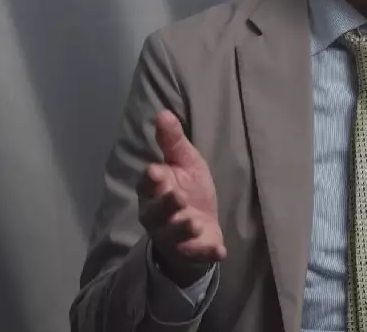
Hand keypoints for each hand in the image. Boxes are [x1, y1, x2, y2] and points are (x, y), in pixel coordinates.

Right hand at [136, 110, 226, 285]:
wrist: (199, 227)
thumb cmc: (187, 189)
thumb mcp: (184, 163)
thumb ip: (173, 142)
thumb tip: (162, 112)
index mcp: (154, 191)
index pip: (147, 184)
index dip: (151, 179)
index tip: (156, 170)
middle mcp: (157, 216)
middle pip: (155, 212)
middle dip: (165, 205)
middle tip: (177, 196)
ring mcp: (173, 236)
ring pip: (172, 235)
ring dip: (182, 230)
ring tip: (193, 223)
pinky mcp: (191, 252)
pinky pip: (196, 255)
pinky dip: (206, 254)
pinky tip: (219, 251)